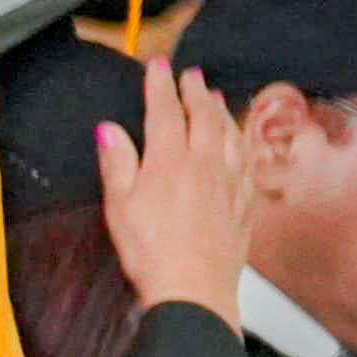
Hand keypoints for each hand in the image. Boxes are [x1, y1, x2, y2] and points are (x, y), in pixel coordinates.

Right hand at [95, 58, 251, 325]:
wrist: (193, 290)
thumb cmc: (151, 251)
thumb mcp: (120, 206)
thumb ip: (117, 163)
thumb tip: (110, 129)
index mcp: (169, 160)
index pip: (164, 111)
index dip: (160, 86)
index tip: (157, 66)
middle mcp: (205, 163)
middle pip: (203, 117)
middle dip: (195, 92)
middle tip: (191, 76)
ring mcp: (229, 182)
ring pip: (230, 134)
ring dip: (222, 112)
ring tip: (216, 99)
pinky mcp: (244, 203)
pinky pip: (247, 161)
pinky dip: (242, 143)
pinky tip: (240, 143)